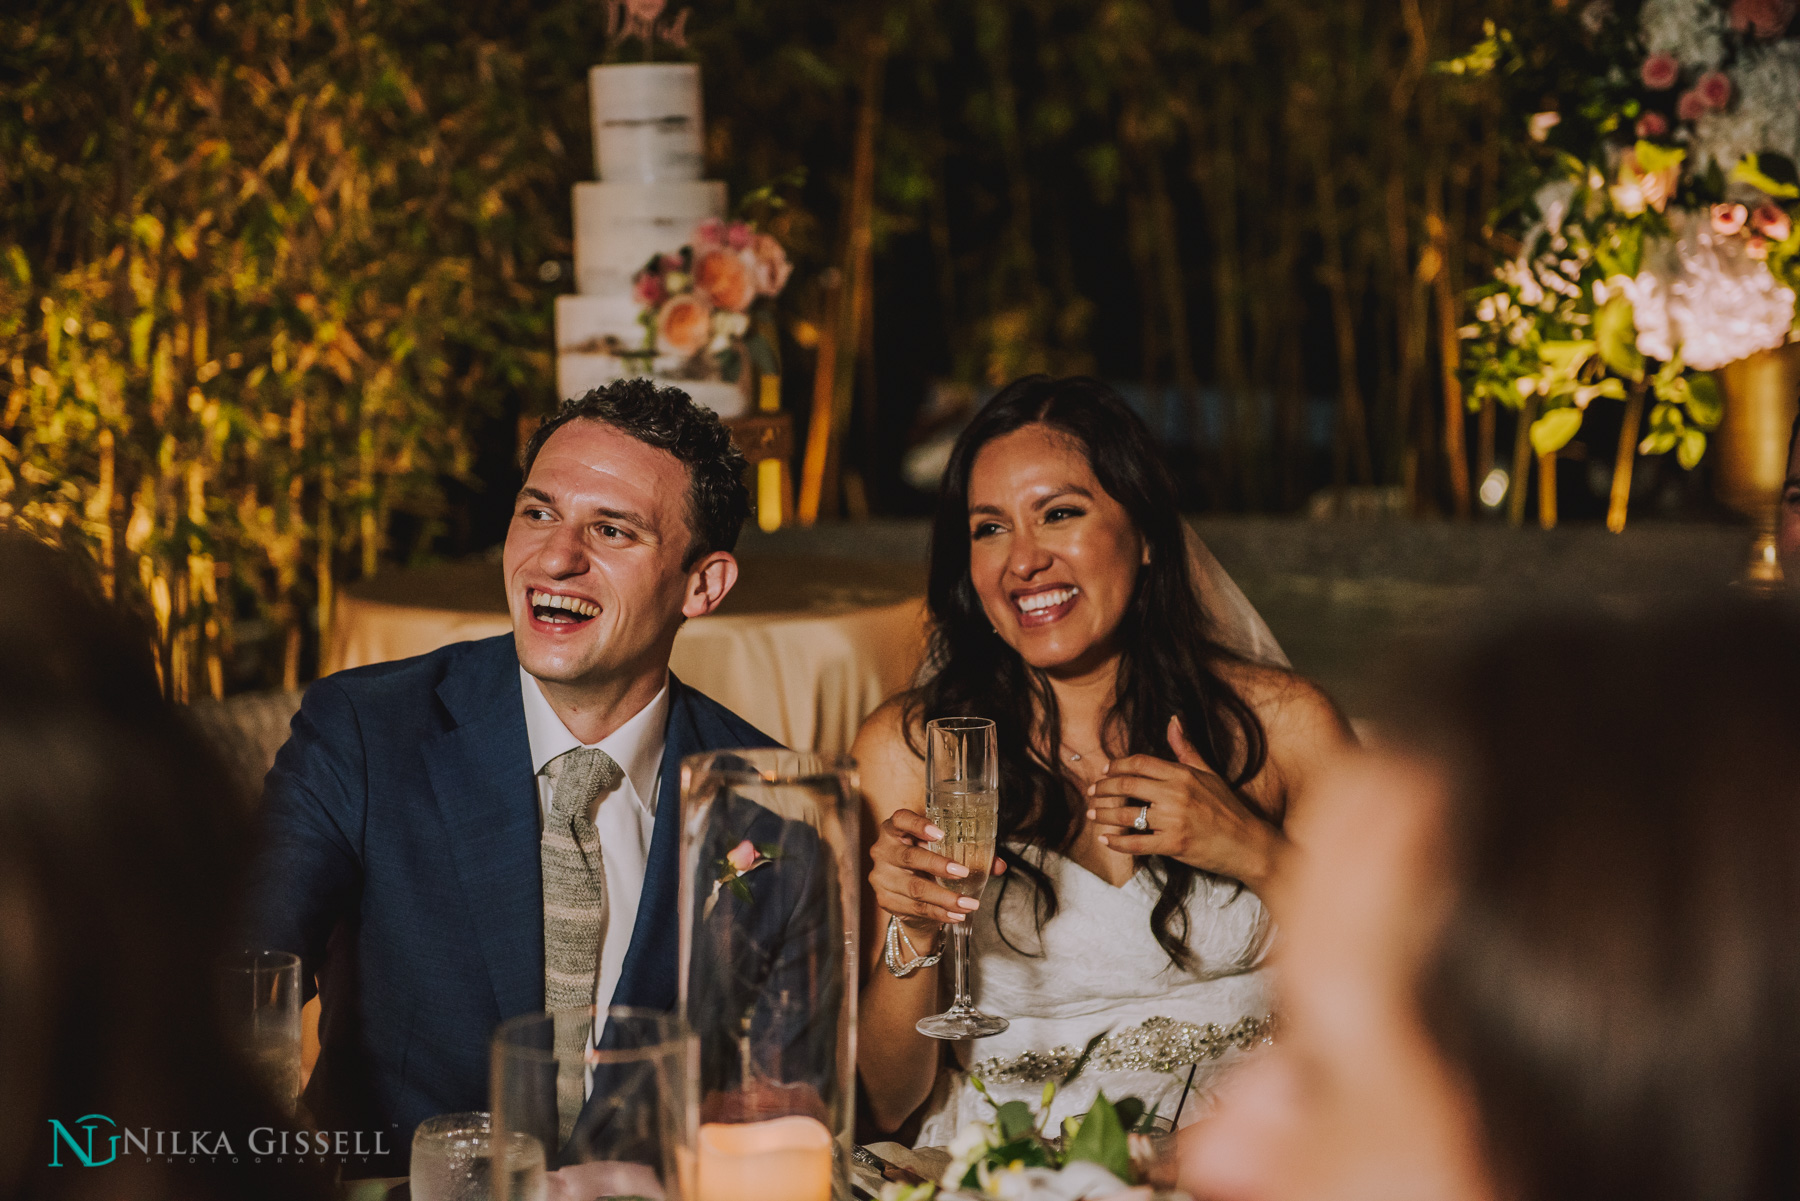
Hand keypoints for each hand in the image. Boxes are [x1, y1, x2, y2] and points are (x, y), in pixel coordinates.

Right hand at [869, 808, 1006, 928]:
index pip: (900, 819)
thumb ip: (971, 855)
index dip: (918, 825)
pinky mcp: (886, 900)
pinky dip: (939, 913)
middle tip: (963, 872)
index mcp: (896, 829)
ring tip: (969, 903)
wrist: (907, 895)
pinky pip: (915, 908)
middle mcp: (883, 850)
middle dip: (938, 865)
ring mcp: (882, 877)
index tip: (939, 833)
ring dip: (945, 897)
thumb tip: (999, 865)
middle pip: (909, 857)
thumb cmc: (926, 863)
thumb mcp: (942, 852)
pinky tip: (956, 915)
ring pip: (915, 888)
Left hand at [1086, 716, 1279, 890]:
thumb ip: (1186, 749)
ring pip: (1127, 814)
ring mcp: (1174, 820)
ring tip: (1092, 814)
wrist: (1250, 844)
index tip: (1104, 771)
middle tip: (1091, 792)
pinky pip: (1136, 843)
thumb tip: (1173, 720)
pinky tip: (1106, 839)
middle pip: (1127, 785)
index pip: (1140, 763)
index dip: (1117, 766)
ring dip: (1104, 814)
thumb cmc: (1229, 809)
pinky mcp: (1174, 844)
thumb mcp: (1210, 773)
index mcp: (1183, 774)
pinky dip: (1117, 842)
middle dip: (1103, 788)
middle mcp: (1176, 794)